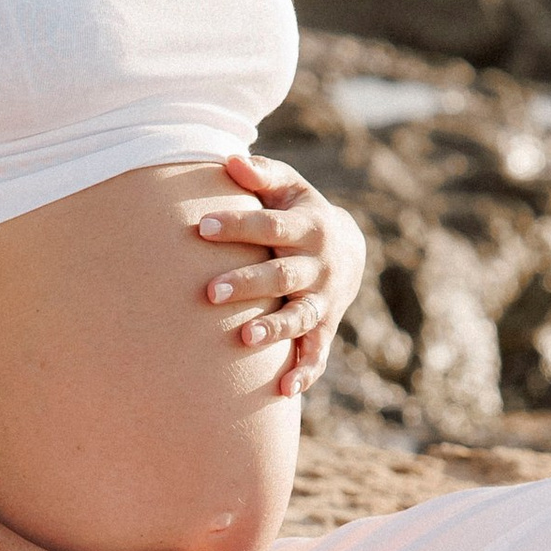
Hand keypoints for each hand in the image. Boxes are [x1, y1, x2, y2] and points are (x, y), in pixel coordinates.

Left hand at [195, 150, 366, 400]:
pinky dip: (304, 372)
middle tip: (210, 292)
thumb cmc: (299, 212)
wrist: (349, 248)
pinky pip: (317, 353)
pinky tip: (283, 390)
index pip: (270, 226)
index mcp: (308, 227)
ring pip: (300, 317)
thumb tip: (228, 160)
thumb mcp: (288, 187)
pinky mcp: (325, 327)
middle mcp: (318, 266)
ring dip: (275, 330)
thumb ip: (260, 174)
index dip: (237, 226)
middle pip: (283, 276)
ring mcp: (323, 299)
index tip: (201, 227)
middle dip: (248, 284)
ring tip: (245, 339)